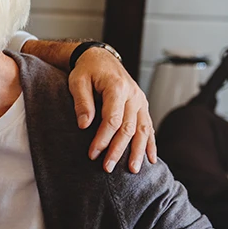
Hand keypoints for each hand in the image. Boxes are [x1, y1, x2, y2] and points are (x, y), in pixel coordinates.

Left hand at [70, 47, 156, 173]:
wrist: (100, 58)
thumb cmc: (86, 70)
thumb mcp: (77, 82)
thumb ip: (82, 103)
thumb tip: (83, 125)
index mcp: (117, 87)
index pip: (112, 119)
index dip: (103, 139)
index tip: (92, 154)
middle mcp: (133, 95)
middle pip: (128, 128)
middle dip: (118, 150)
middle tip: (107, 168)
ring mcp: (140, 101)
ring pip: (142, 130)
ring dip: (137, 151)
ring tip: (132, 170)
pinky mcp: (142, 106)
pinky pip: (148, 126)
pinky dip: (150, 143)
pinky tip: (151, 159)